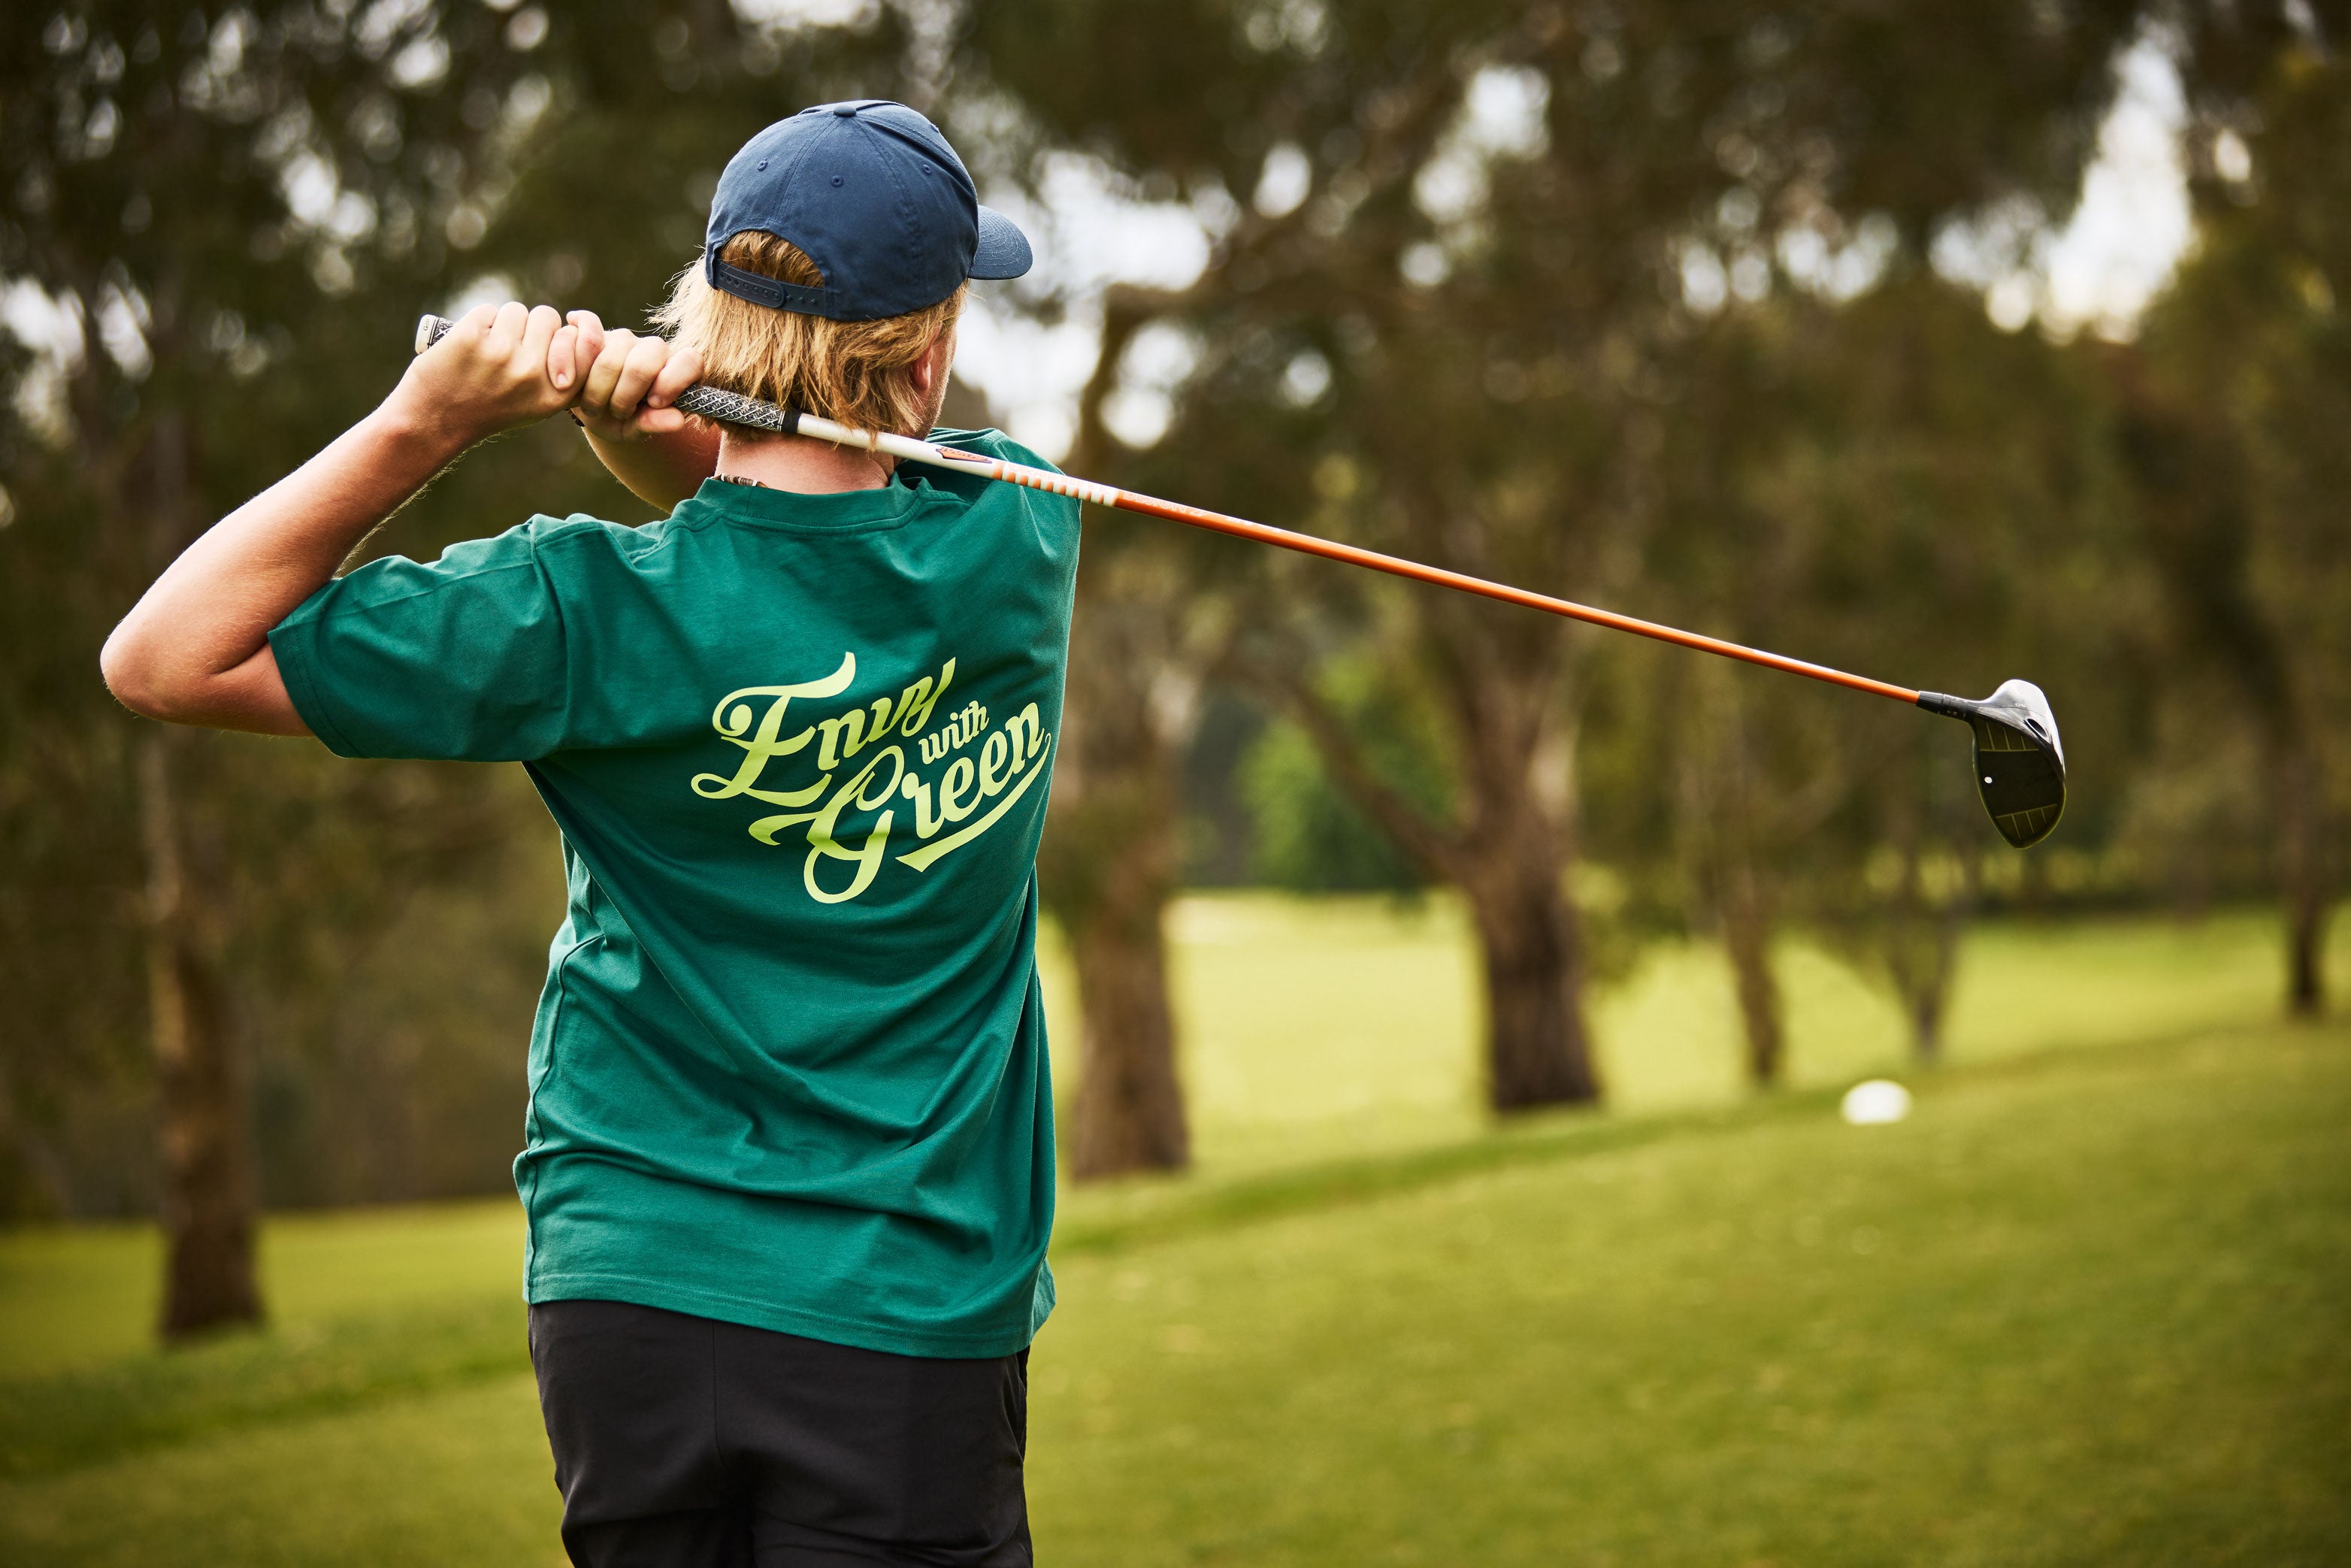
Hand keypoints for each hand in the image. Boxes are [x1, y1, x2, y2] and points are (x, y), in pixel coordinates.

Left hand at [389, 302, 581, 446]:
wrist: (435, 421)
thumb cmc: (488, 408)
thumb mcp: (535, 404)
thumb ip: (559, 373)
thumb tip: (574, 330)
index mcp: (555, 393)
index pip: (583, 342)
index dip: (569, 334)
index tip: (551, 342)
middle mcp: (532, 373)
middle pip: (546, 317)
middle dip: (529, 325)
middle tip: (510, 350)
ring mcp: (501, 353)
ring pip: (516, 311)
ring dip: (502, 322)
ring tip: (488, 350)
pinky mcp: (471, 337)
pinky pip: (487, 310)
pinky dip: (478, 322)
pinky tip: (469, 345)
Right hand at [566, 311, 704, 442]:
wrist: (590, 409)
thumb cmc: (620, 420)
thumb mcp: (635, 430)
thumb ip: (654, 424)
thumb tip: (677, 420)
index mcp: (674, 369)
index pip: (689, 360)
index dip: (672, 381)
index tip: (655, 403)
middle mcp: (651, 348)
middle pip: (643, 363)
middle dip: (625, 395)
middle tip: (618, 412)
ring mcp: (621, 337)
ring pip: (610, 357)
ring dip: (596, 391)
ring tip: (594, 406)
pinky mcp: (592, 329)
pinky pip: (585, 329)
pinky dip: (572, 354)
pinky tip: (570, 371)